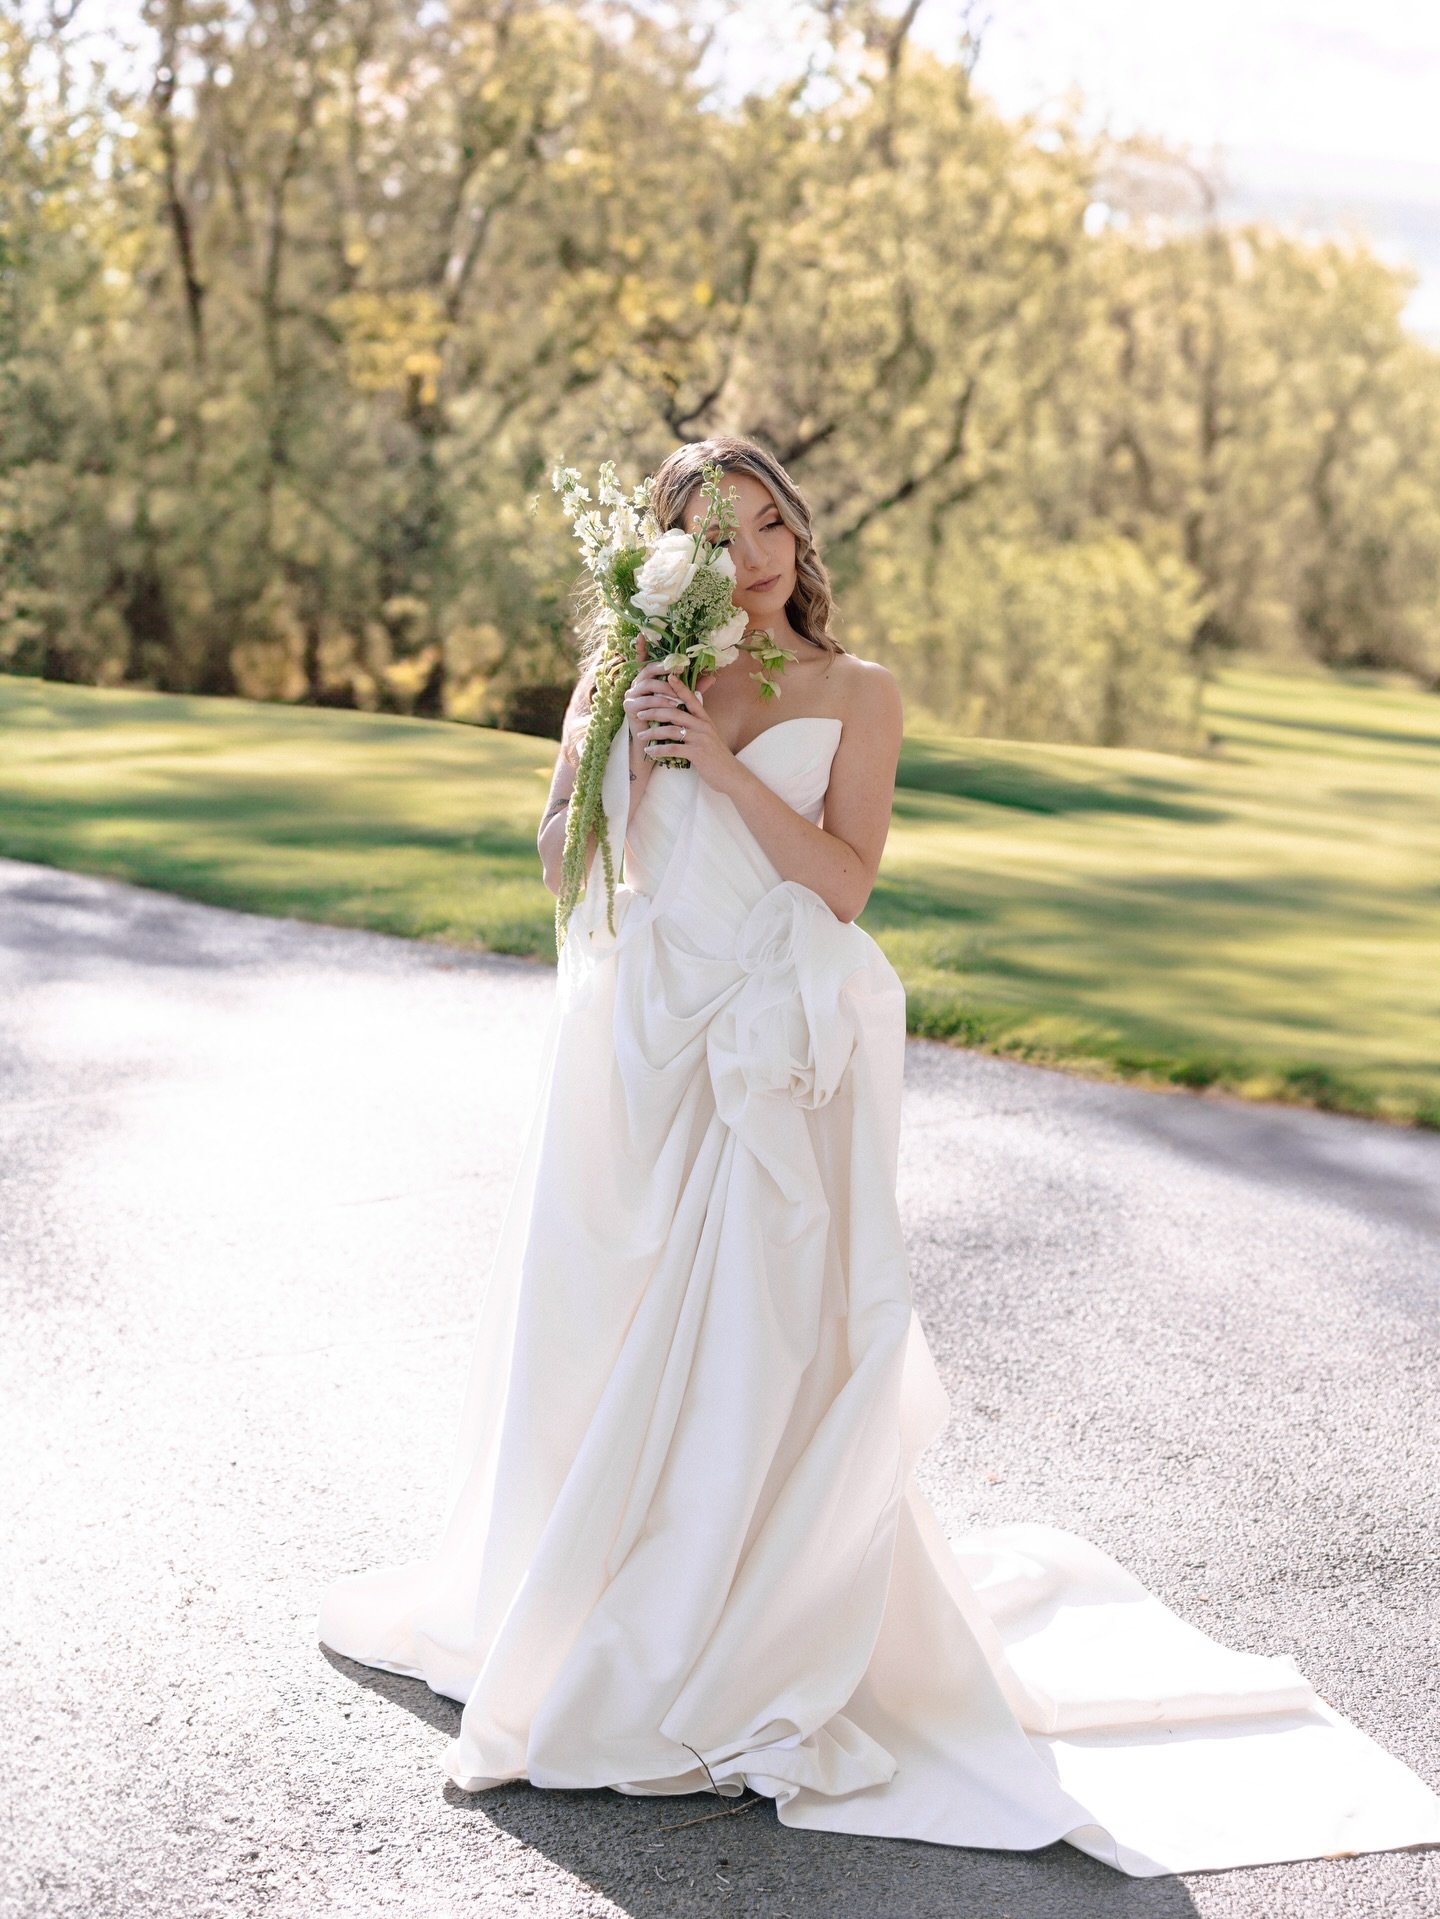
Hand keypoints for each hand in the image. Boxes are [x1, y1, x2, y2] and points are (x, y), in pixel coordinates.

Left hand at [622, 635, 721, 779]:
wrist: (731, 775)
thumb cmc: (717, 756)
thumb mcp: (709, 736)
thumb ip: (697, 724)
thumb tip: (683, 717)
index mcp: (705, 719)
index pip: (690, 698)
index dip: (679, 687)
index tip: (667, 676)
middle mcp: (703, 725)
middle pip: (674, 712)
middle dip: (654, 711)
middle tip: (639, 713)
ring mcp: (700, 739)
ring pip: (671, 730)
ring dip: (653, 732)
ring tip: (640, 736)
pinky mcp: (697, 753)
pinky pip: (673, 748)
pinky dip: (659, 750)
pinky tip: (650, 751)